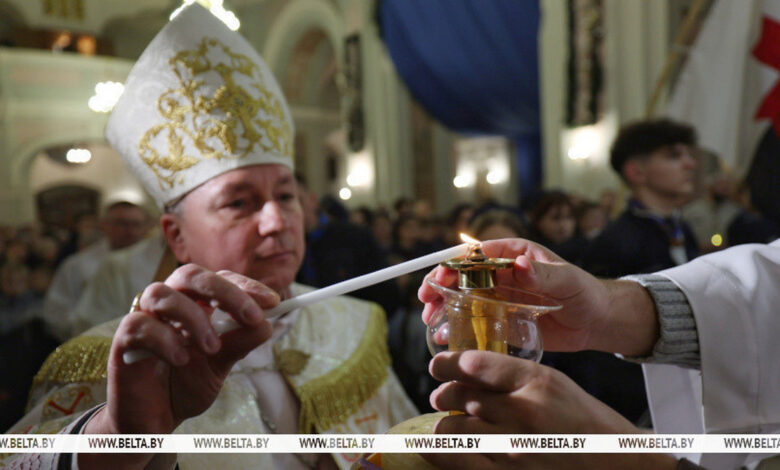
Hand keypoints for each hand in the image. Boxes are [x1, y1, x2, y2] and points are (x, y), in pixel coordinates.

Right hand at [88, 264, 276, 435]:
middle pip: (190, 275)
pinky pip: (138, 325)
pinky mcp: (123, 342)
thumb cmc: (185, 384)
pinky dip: (164, 339)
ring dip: (194, 318)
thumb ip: (240, 343)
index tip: (273, 301)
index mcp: (194, 304)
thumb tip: (267, 324)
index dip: (245, 285)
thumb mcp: (221, 364)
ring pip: (161, 293)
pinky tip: (181, 359)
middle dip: (225, 292)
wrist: (155, 421)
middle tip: (252, 317)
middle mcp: (168, 305)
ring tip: (213, 348)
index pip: (219, 279)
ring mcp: (143, 319)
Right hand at [419, 238, 657, 354]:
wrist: (597, 322)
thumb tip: (519, 265)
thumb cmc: (586, 293)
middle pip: (463, 276)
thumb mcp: (567, 281)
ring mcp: (501, 297)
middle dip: (441, 285)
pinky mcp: (502, 319)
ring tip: (430, 321)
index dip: (455, 264)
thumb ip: (544, 275)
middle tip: (425, 300)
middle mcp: (503, 274)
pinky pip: (475, 321)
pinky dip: (458, 327)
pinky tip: (446, 337)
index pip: (477, 254)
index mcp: (515, 254)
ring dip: (444, 307)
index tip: (440, 276)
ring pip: (463, 298)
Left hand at [424, 350, 676, 469]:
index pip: (476, 364)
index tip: (439, 366)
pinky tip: (435, 446)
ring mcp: (514, 448)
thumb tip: (463, 369)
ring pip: (454, 429)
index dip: (448, 364)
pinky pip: (459, 462)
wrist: (612, 463)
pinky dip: (442, 452)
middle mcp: (523, 413)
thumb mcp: (552, 382)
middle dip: (444, 394)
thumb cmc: (581, 420)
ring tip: (449, 423)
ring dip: (446, 424)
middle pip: (459, 396)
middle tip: (441, 395)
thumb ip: (510, 374)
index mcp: (537, 382)